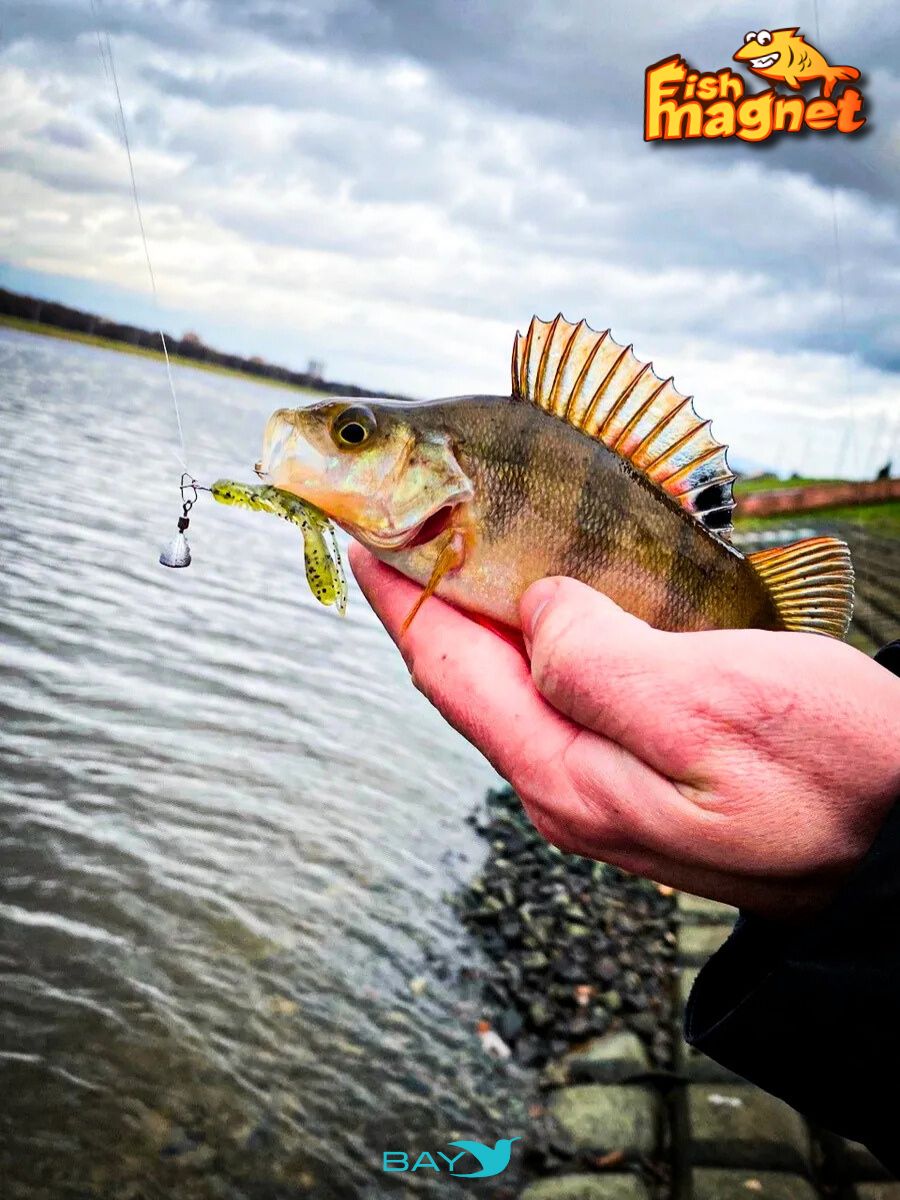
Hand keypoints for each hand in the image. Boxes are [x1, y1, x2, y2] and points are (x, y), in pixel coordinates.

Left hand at [350, 544, 899, 918]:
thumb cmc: (830, 774)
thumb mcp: (708, 707)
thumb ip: (597, 662)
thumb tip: (533, 608)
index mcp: (566, 772)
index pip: (447, 667)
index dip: (398, 593)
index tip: (357, 534)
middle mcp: (566, 785)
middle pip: (469, 676)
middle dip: (430, 597)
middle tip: (405, 523)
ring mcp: (601, 783)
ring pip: (513, 681)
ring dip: (483, 611)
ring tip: (463, 547)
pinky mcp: (638, 770)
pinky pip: (562, 690)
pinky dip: (539, 635)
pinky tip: (550, 601)